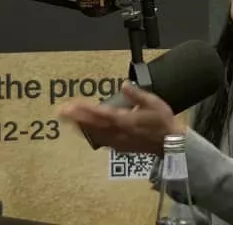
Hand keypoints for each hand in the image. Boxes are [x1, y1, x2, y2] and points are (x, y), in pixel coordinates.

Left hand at [57, 83, 186, 154]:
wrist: (171, 143)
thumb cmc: (163, 122)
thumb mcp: (153, 103)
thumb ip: (137, 95)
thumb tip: (124, 85)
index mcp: (125, 120)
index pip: (101, 114)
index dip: (85, 110)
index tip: (72, 105)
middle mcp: (119, 132)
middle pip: (93, 125)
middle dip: (77, 118)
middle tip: (61, 112)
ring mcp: (118, 142)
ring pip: (95, 134)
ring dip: (81, 127)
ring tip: (68, 121)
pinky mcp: (121, 147)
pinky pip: (102, 141)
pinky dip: (91, 136)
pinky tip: (85, 132)